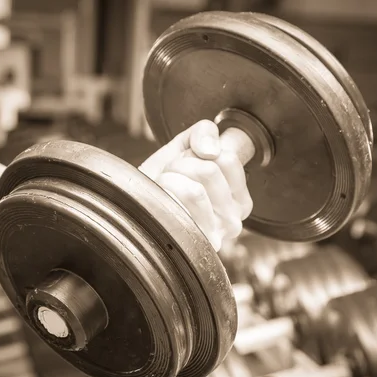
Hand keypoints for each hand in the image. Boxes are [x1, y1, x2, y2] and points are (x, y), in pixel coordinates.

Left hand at [139, 120, 252, 250]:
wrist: (136, 203)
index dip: (199, 153)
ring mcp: (215, 234)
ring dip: (170, 180)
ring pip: (194, 190)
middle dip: (181, 165)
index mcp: (239, 198)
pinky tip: (161, 203)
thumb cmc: (163, 179)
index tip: (189, 164)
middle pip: (209, 171)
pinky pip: (178, 208)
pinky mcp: (193, 243)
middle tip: (173, 177)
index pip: (228, 159)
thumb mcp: (186, 146)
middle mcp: (233, 219)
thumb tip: (209, 150)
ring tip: (166, 189)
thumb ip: (204, 132)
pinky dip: (164, 194)